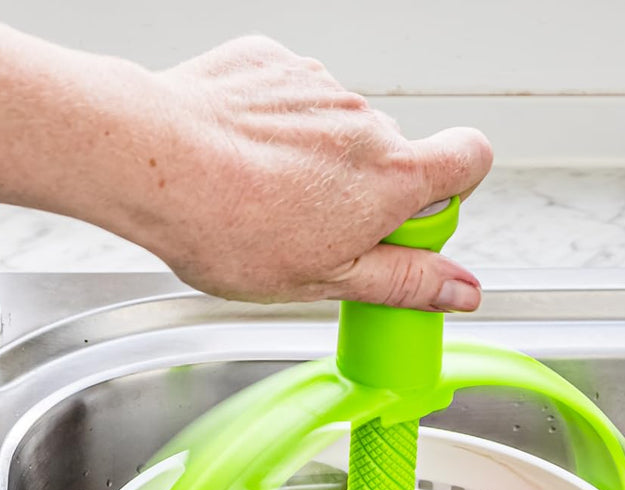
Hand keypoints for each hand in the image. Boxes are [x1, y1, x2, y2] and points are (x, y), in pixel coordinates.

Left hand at [115, 36, 492, 310]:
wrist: (152, 164)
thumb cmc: (229, 225)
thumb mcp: (326, 280)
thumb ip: (404, 282)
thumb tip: (460, 290)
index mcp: (391, 176)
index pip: (472, 158)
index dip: (453, 188)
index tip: (411, 224)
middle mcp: (366, 120)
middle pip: (391, 153)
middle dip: (364, 189)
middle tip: (312, 230)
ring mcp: (318, 85)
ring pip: (336, 128)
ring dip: (315, 159)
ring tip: (260, 196)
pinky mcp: (272, 63)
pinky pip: (290, 98)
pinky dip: (274, 126)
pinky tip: (238, 158)